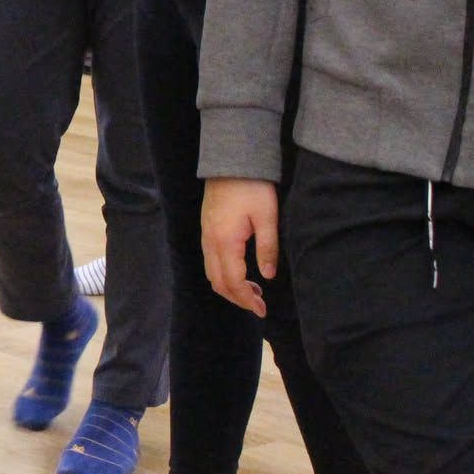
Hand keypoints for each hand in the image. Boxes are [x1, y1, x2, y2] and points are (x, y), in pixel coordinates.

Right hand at [201, 177, 277, 315]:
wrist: (231, 163)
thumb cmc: (252, 188)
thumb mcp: (267, 217)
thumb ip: (267, 248)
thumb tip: (267, 276)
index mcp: (225, 241)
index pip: (232, 281)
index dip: (246, 299)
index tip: (262, 310)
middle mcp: (210, 242)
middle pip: (217, 282)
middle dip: (237, 298)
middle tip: (259, 305)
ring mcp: (206, 236)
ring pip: (211, 273)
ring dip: (230, 287)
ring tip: (253, 291)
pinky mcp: (207, 230)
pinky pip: (211, 261)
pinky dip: (224, 274)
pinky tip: (241, 272)